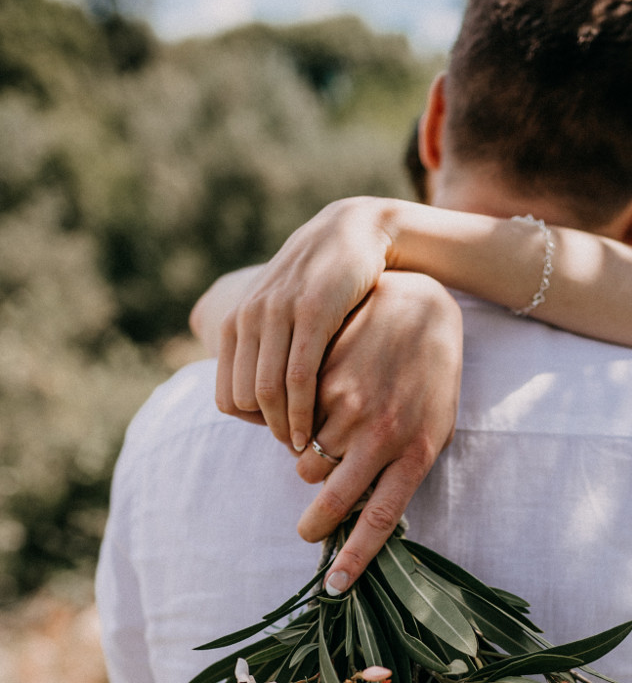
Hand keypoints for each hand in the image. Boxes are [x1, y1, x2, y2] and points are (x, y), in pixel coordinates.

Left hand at [215, 196, 396, 451]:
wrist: (353, 233)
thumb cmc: (324, 286)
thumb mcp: (285, 315)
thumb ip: (269, 349)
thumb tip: (265, 399)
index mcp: (237, 322)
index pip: (226, 395)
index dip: (251, 424)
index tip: (281, 433)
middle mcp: (250, 317)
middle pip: (243, 397)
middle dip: (268, 430)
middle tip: (296, 449)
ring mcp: (279, 314)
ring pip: (267, 390)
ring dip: (284, 427)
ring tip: (305, 448)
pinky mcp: (312, 313)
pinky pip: (298, 375)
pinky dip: (302, 410)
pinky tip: (314, 430)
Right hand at [294, 271, 462, 587]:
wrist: (418, 303)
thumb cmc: (431, 376)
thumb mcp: (436, 425)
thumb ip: (406, 468)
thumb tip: (371, 518)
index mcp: (416, 452)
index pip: (380, 520)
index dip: (355, 558)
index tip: (335, 588)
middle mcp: (381, 433)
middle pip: (331, 497)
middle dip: (314, 522)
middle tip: (308, 529)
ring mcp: (348, 406)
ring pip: (305, 461)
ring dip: (309, 462)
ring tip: (326, 444)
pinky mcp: (321, 378)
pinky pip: (296, 421)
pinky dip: (300, 424)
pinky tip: (319, 404)